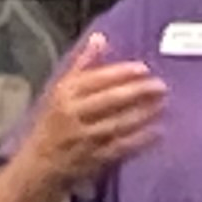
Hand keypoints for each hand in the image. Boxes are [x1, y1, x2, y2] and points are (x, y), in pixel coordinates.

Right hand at [20, 32, 165, 187]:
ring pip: (118, 124)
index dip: (121, 73)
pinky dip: (140, 140)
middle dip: (137, 92)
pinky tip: (157, 132)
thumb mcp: (60, 90)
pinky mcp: (92, 159)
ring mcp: (82, 139)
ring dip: (143, 114)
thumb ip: (82, 64)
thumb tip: (101, 37)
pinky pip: (120, 147)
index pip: (95, 79)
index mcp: (64, 94)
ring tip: (163, 105)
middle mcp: (71, 115)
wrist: (38, 165)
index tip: (144, 68)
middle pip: (109, 100)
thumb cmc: (53, 121)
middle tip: (161, 87)